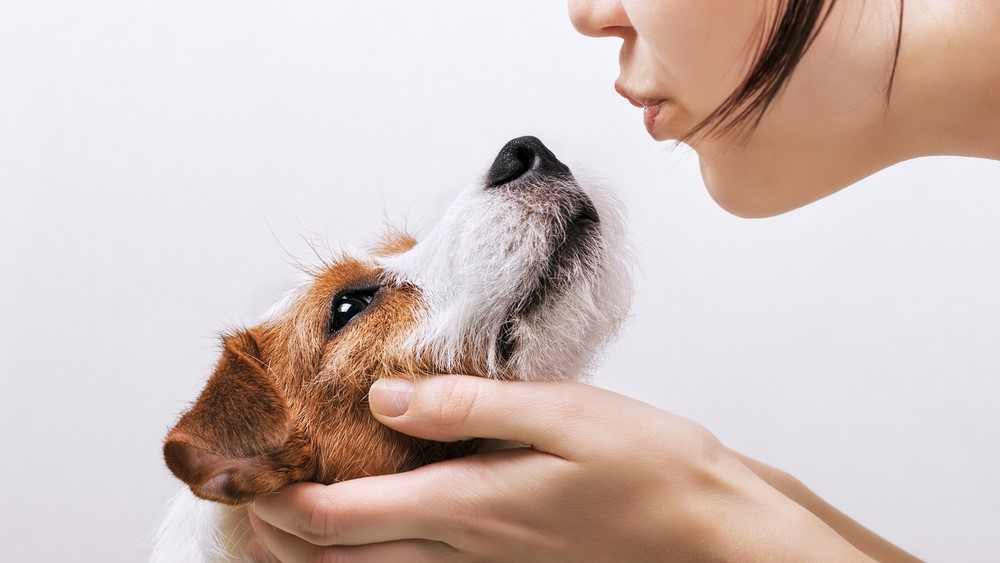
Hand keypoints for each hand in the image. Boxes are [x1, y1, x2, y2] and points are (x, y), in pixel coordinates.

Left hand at [248, 375, 866, 561]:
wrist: (706, 531)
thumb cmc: (648, 470)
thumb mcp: (563, 415)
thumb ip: (467, 407)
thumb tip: (384, 399)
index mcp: (465, 506)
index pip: (337, 518)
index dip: (277, 500)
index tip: (244, 472)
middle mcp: (461, 546)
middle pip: (338, 556)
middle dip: (278, 532)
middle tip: (245, 495)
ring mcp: (482, 562)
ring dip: (317, 543)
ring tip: (284, 509)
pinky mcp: (503, 560)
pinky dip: (370, 543)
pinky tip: (374, 511)